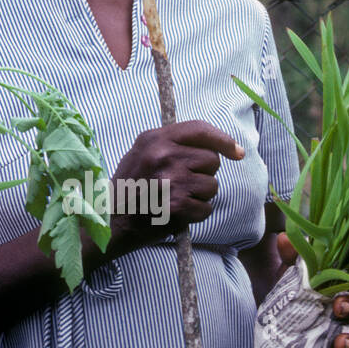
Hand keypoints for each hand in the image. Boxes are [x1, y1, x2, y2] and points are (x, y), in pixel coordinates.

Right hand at [110, 120, 244, 242]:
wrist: (112, 218)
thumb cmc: (130, 184)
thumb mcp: (142, 151)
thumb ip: (172, 143)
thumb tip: (216, 144)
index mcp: (154, 139)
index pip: (199, 130)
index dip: (223, 140)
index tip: (236, 151)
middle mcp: (163, 156)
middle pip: (211, 160)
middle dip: (203, 173)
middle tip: (181, 182)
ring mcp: (171, 181)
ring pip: (211, 185)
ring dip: (199, 194)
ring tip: (175, 197)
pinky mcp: (177, 206)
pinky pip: (206, 207)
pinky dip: (196, 213)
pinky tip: (176, 212)